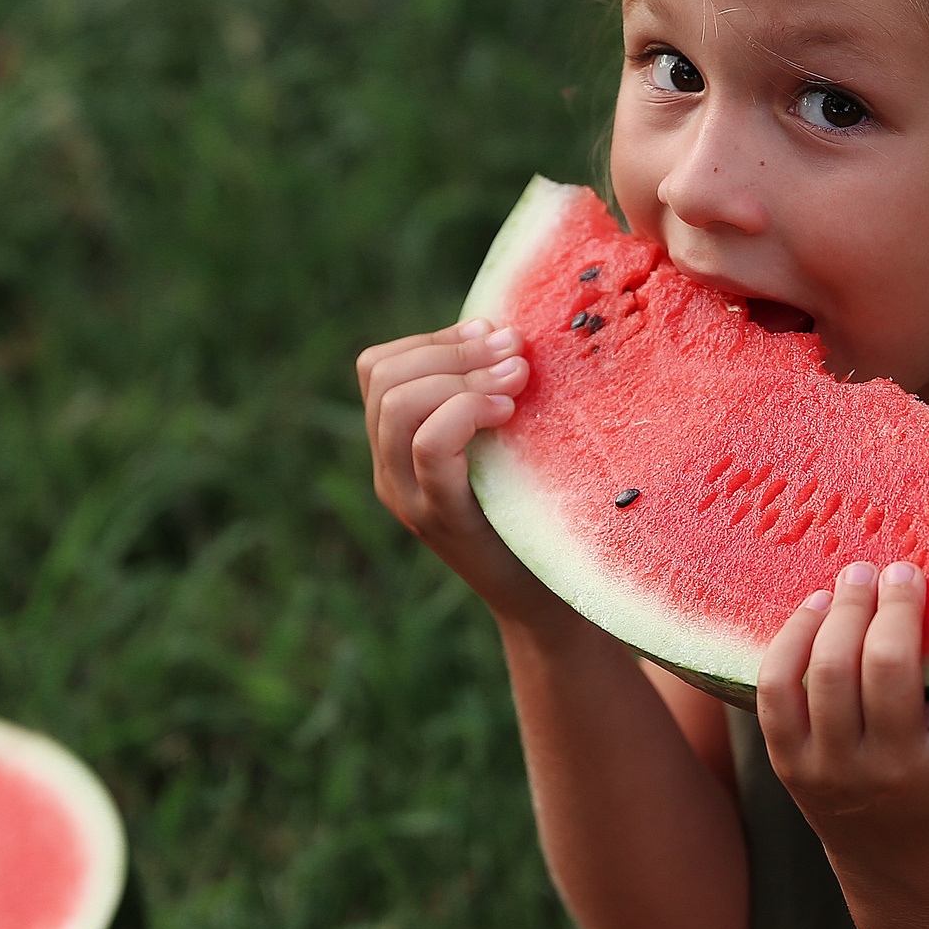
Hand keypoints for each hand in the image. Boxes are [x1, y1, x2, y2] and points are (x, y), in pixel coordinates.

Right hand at [357, 318, 565, 626]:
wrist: (548, 600)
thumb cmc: (536, 510)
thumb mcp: (506, 442)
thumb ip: (489, 395)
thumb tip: (503, 329)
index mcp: (395, 446)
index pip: (379, 367)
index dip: (435, 337)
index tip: (495, 331)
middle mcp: (388, 471)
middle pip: (384, 377)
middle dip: (453, 349)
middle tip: (514, 351)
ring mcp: (408, 497)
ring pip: (397, 405)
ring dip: (464, 375)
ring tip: (517, 377)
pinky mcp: (440, 518)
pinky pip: (429, 447)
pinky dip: (467, 412)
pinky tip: (509, 411)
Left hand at [756, 560, 928, 899]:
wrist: (905, 875)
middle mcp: (896, 775)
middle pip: (886, 673)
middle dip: (895, 608)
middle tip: (905, 572)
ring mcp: (837, 772)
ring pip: (828, 675)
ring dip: (842, 612)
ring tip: (859, 576)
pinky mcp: (792, 767)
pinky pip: (777, 695)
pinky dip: (788, 643)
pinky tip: (814, 610)